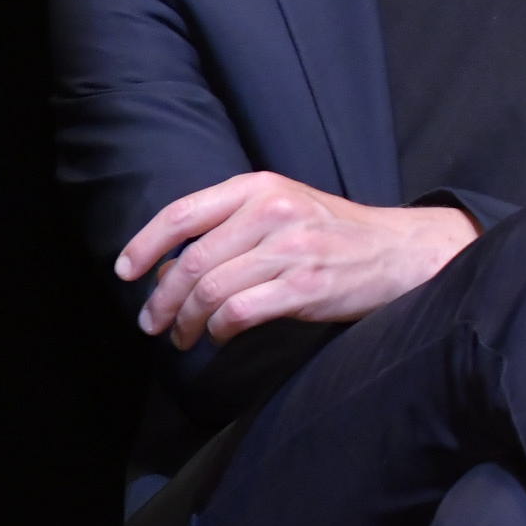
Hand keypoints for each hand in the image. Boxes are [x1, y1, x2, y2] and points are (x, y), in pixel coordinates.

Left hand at [113, 171, 476, 348]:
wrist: (400, 252)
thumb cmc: (332, 235)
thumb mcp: (281, 209)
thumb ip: (230, 225)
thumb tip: (169, 263)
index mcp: (257, 188)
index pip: (182, 214)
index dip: (145, 245)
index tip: (125, 272)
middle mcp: (270, 211)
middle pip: (191, 260)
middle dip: (162, 298)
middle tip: (151, 323)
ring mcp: (290, 248)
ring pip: (211, 289)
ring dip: (187, 321)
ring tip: (182, 337)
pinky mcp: (306, 285)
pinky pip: (240, 312)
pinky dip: (219, 330)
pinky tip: (217, 337)